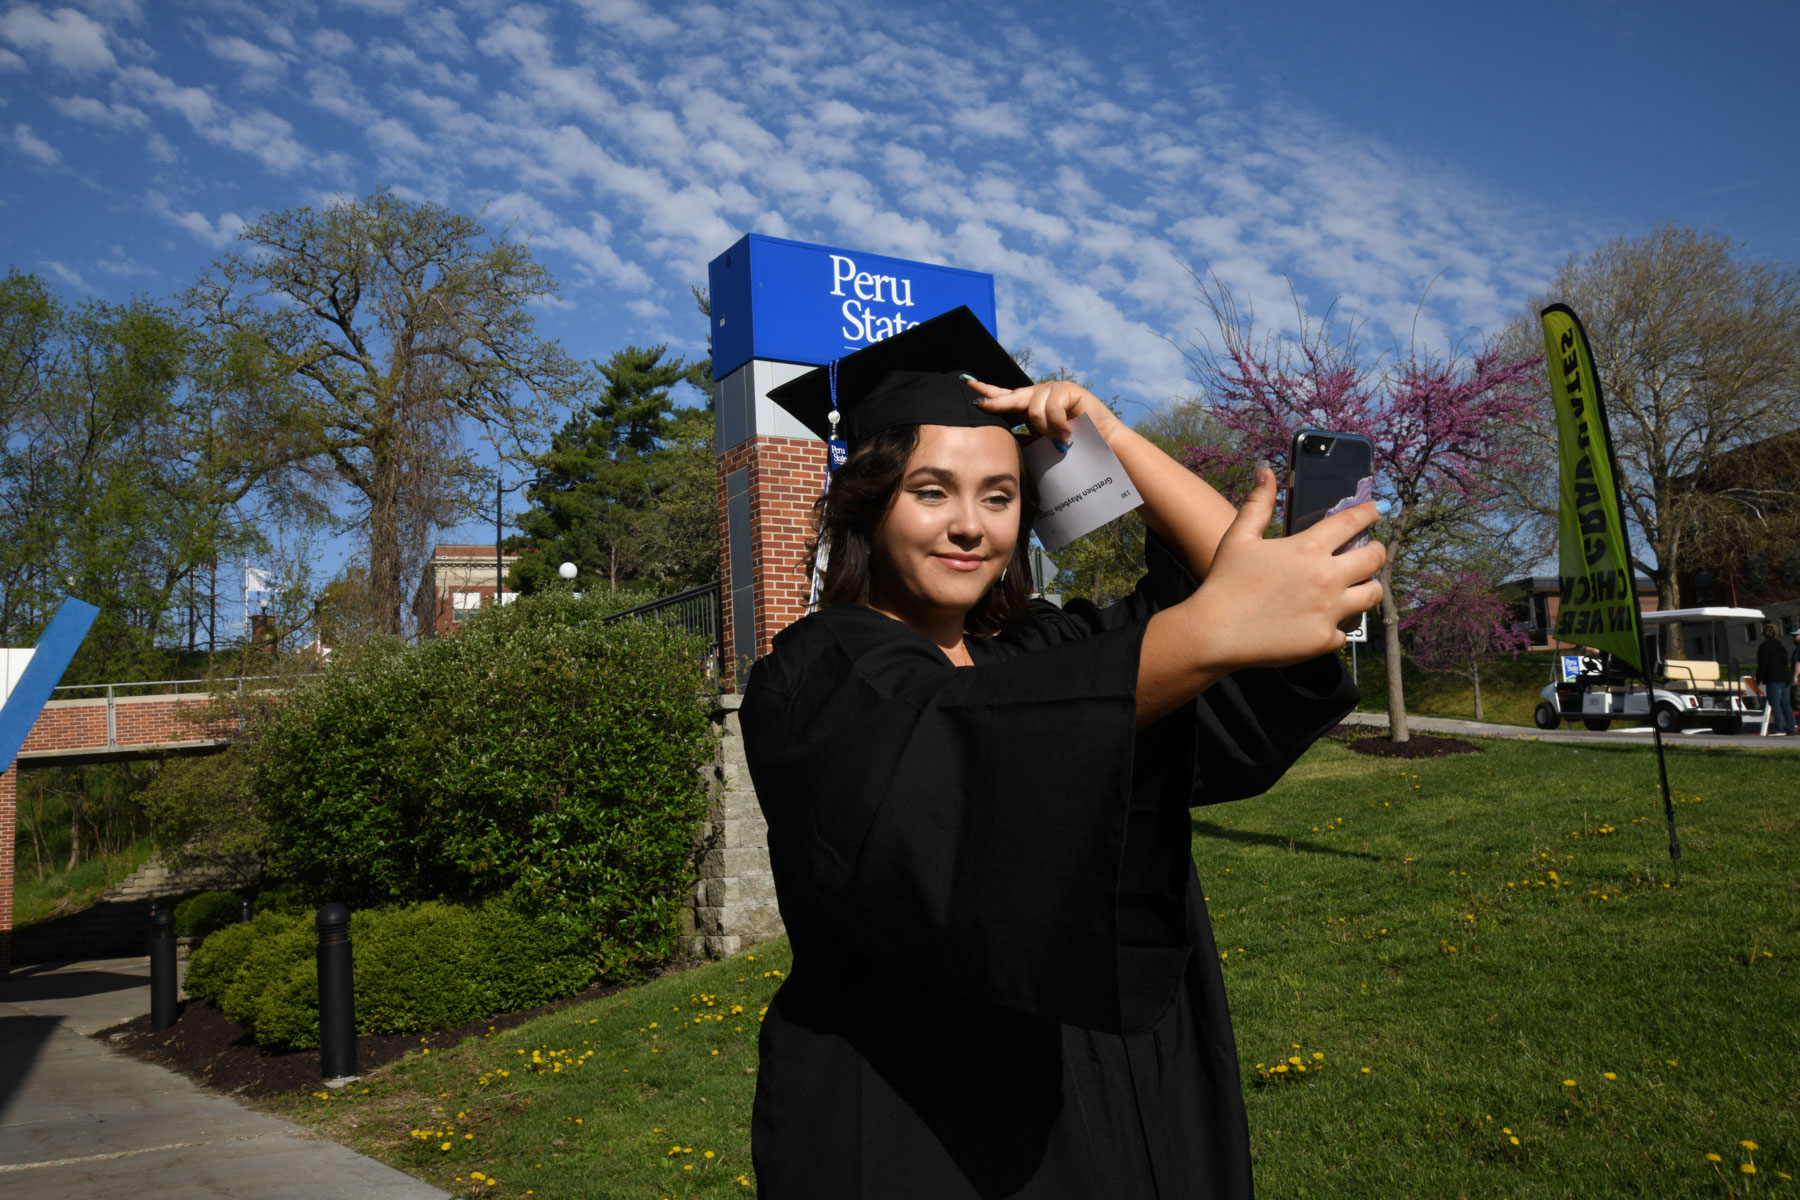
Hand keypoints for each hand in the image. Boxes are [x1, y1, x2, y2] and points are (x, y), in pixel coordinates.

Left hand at [963, 377, 1120, 447]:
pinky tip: (1068, 433)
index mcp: (1031, 405)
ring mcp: (1053, 389)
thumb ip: (1025, 435)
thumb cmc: (1071, 444)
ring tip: (1060, 438)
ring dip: (1045, 428)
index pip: (1006, 396)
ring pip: (1034, 408)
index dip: (988, 392)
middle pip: (1012, 396)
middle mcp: (1039, 393)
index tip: (968, 384)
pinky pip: (1052, 408)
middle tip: (979, 404)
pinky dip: (1058, 424)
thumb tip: (999, 440)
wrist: (1101, 444)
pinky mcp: (1068, 389)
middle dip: (996, 402)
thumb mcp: (1041, 440)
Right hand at [1180, 463, 1385, 671]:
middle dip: (1376, 552)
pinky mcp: (1324, 639)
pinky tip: (1325, 620)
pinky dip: (1337, 625)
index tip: (1377, 510)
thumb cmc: (1224, 582)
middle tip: (1369, 554)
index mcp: (1307, 548)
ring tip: (1357, 588)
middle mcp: (1326, 577)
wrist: (1214, 634)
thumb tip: (1267, 468)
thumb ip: (1259, 503)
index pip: (1352, 522)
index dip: (1370, 512)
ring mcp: (1329, 610)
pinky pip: (1346, 631)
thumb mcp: (1239, 537)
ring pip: (1373, 594)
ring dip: (1368, 588)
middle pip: (1375, 558)